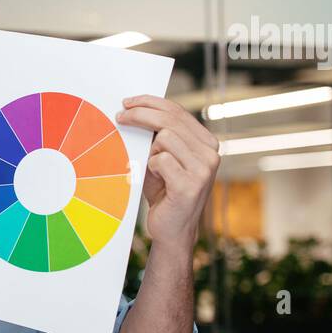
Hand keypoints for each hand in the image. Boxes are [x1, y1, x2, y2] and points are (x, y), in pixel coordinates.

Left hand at [115, 95, 219, 250]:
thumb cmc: (164, 193)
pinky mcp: (191, 184)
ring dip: (150, 151)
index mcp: (207, 143)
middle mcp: (211, 153)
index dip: (151, 102)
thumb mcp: (161, 159)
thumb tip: (134, 109)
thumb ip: (157, 137)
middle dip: (140, 114)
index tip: (129, 102)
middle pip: (170, 119)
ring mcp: (204, 169)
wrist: (172, 230)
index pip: (178, 111)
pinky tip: (158, 181)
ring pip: (165, 137)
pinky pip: (160, 159)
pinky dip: (151, 168)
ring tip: (152, 169)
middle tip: (120, 115)